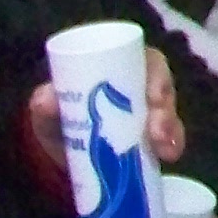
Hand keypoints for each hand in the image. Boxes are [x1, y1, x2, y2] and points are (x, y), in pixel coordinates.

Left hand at [23, 58, 186, 170]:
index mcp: (118, 67)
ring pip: (169, 113)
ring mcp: (148, 112)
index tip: (153, 97)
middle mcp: (139, 85)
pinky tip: (169, 157)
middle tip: (157, 131)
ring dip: (171, 129)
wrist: (59, 152)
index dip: (156, 75)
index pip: (146, 61)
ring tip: (165, 150)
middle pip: (163, 88)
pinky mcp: (153, 137)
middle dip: (165, 108)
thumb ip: (44, 101)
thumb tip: (46, 101)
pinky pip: (171, 138)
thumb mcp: (48, 108)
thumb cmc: (56, 118)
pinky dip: (173, 146)